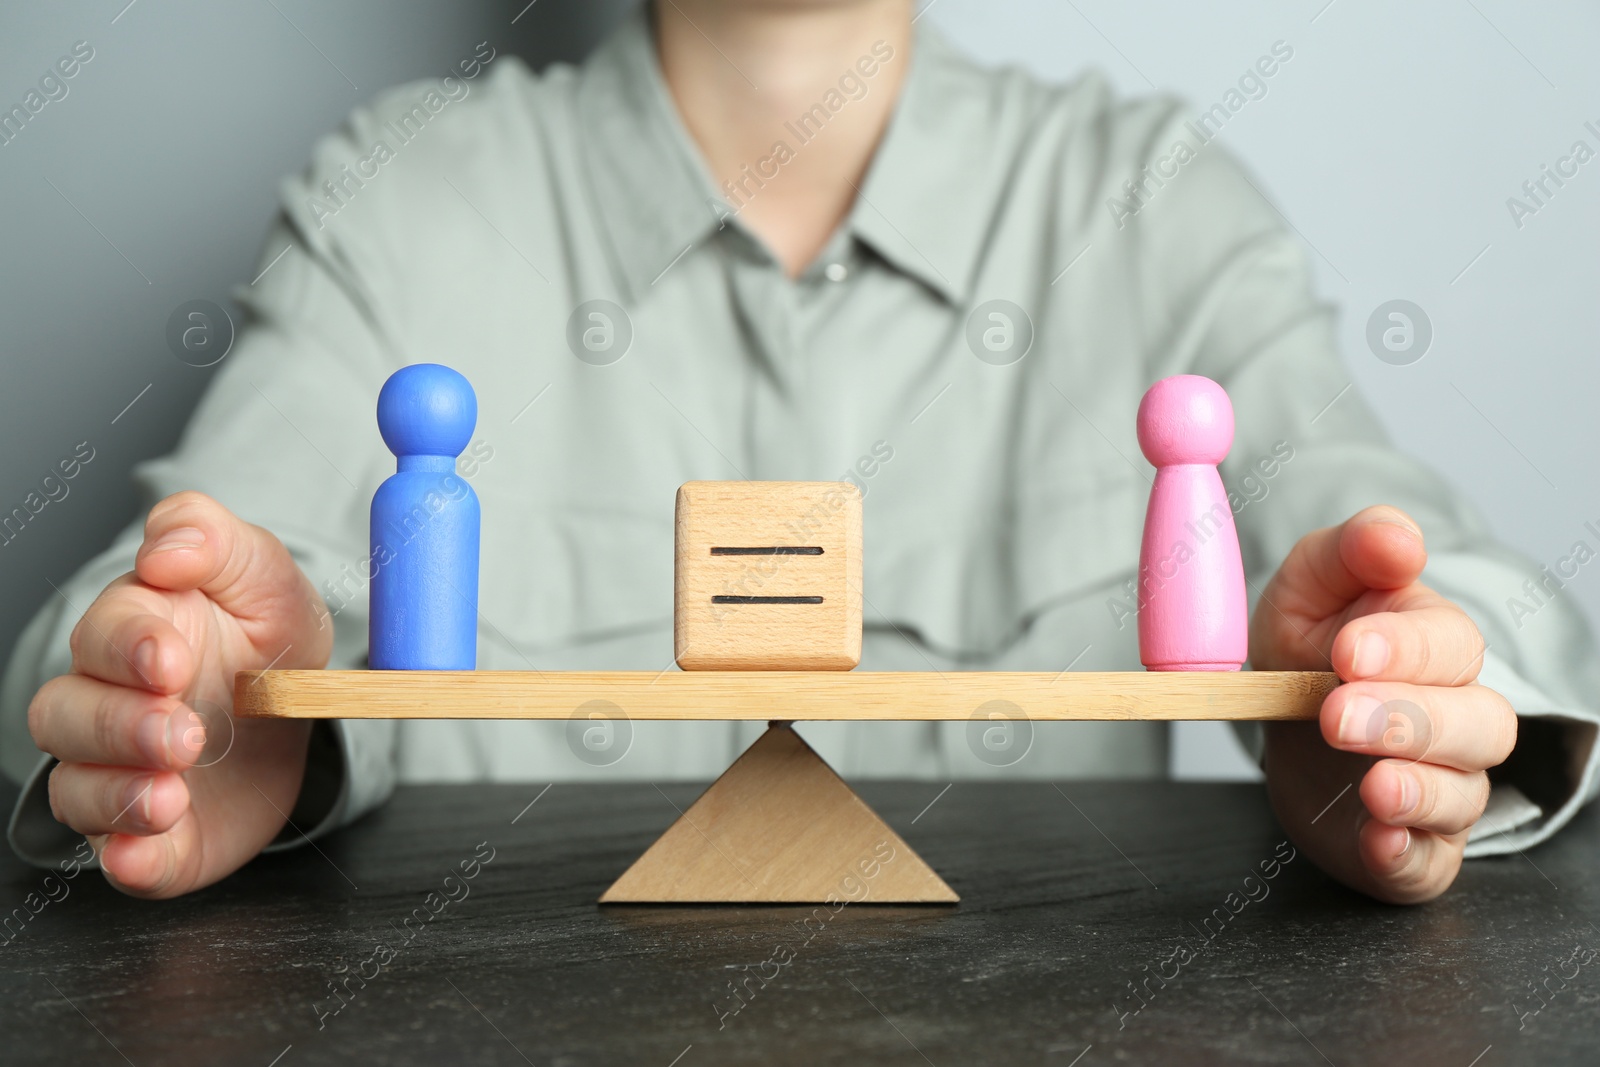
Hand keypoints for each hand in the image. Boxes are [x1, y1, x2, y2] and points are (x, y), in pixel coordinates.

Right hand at [27, 491, 331, 897]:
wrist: (303, 711)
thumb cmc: (266, 639)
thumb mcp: (265, 577)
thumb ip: (216, 541)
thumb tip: (164, 548)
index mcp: (137, 633)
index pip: (105, 636)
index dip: (131, 647)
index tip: (172, 659)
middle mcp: (110, 704)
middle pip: (70, 715)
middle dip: (122, 725)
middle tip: (184, 732)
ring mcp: (123, 773)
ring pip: (77, 787)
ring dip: (117, 794)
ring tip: (170, 797)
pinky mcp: (154, 836)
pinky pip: (120, 858)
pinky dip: (128, 861)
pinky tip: (141, 856)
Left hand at [1252, 505, 1515, 902]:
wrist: (1281, 720)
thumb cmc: (1309, 646)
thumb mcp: (1310, 585)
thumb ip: (1351, 552)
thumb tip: (1397, 539)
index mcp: (1433, 647)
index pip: (1449, 645)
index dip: (1403, 649)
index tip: (1346, 651)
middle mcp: (1452, 717)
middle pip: (1473, 723)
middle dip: (1407, 720)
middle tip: (1337, 715)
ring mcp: (1439, 786)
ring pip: (1463, 794)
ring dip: (1420, 791)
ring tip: (1373, 788)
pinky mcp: (1413, 847)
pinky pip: (1430, 862)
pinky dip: (1409, 855)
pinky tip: (1380, 839)